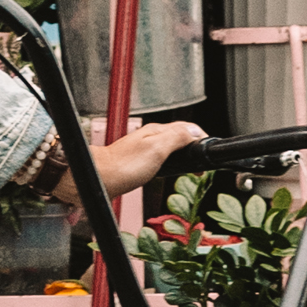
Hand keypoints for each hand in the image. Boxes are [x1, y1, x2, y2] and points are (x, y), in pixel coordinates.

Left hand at [54, 119, 208, 211]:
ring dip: (183, 155)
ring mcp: (144, 148)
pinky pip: (161, 157)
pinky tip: (169, 172)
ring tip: (191, 168)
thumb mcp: (156, 150)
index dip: (202, 139)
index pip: (188, 128)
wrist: (98, 179)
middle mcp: (151, 137)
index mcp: (157, 131)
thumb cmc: (123, 166)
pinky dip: (170, 163)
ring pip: (171, 147)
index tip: (208, 153)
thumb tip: (195, 132)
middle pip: (180, 136)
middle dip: (194, 147)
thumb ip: (177, 138)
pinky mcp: (138, 160)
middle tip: (201, 165)